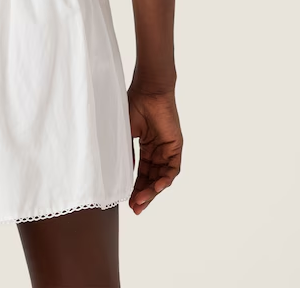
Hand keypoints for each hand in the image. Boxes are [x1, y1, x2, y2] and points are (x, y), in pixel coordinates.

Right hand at [127, 87, 181, 214]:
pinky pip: (173, 168)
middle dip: (143, 195)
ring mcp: (167, 149)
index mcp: (145, 147)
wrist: (148, 90)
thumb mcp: (125, 133)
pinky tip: (155, 188)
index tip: (127, 202)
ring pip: (162, 177)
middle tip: (135, 209)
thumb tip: (123, 173)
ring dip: (152, 191)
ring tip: (141, 202)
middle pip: (151, 178)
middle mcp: (157, 150)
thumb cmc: (134, 105)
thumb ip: (126, 152)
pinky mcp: (176, 147)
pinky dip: (165, 179)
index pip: (141, 173)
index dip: (135, 188)